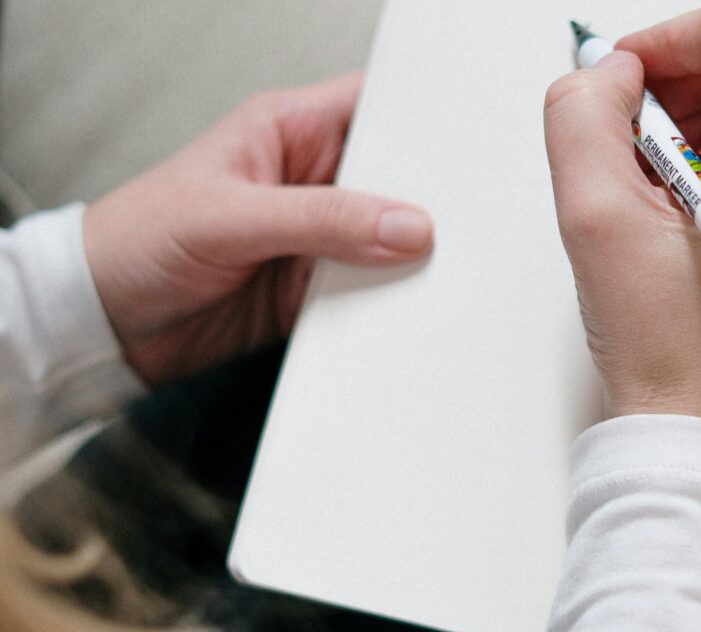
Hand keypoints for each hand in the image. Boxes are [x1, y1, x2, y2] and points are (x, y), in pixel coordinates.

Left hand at [83, 73, 432, 384]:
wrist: (104, 324)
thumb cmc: (136, 241)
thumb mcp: (229, 218)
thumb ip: (321, 220)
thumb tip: (405, 226)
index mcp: (289, 131)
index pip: (374, 106)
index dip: (422, 119)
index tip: (463, 149)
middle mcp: (312, 182)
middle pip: (397, 179)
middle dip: (429, 200)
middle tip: (465, 221)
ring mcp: (318, 238)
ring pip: (392, 241)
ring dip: (413, 258)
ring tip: (446, 268)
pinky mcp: (316, 289)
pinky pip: (372, 292)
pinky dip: (391, 303)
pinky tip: (410, 305)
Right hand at [544, 0, 700, 442]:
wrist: (699, 425)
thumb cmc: (661, 343)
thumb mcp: (593, 215)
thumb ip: (585, 112)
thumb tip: (611, 71)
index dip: (666, 39)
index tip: (622, 81)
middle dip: (673, 89)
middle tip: (624, 151)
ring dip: (687, 127)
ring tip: (648, 195)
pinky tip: (674, 213)